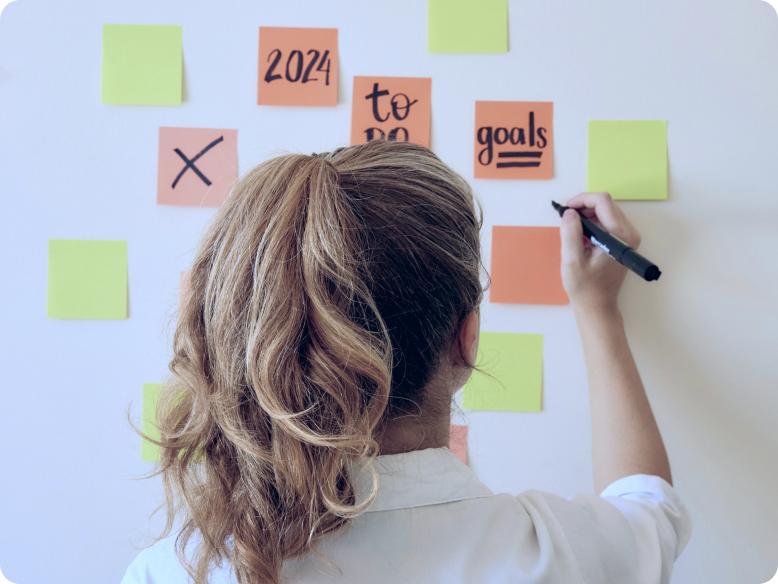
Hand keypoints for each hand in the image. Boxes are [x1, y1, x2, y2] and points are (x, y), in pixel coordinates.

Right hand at [559, 192, 641, 314]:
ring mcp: (627, 237)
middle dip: (583, 207)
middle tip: (565, 220)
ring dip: (586, 215)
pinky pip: (606, 221)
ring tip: (572, 231)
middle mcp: (628, 233)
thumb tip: (569, 212)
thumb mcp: (572, 260)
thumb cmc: (585, 287)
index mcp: (619, 236)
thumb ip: (570, 233)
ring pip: (605, 211)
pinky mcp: (622, 241)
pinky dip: (591, 224)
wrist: (597, 305)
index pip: (602, 201)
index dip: (581, 200)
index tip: (565, 210)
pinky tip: (581, 237)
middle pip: (605, 204)